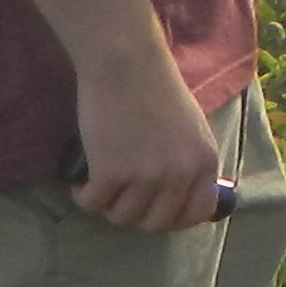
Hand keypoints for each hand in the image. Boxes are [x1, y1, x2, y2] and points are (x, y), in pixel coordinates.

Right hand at [71, 60, 230, 234]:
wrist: (127, 63)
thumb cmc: (156, 89)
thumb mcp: (191, 128)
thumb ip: (189, 162)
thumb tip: (179, 195)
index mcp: (204, 162)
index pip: (196, 214)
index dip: (172, 219)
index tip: (152, 210)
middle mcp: (180, 174)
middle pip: (155, 223)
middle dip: (134, 215)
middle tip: (119, 197)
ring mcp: (146, 176)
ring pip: (121, 217)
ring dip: (107, 205)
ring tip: (100, 185)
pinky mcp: (111, 172)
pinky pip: (92, 204)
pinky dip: (82, 196)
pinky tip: (81, 182)